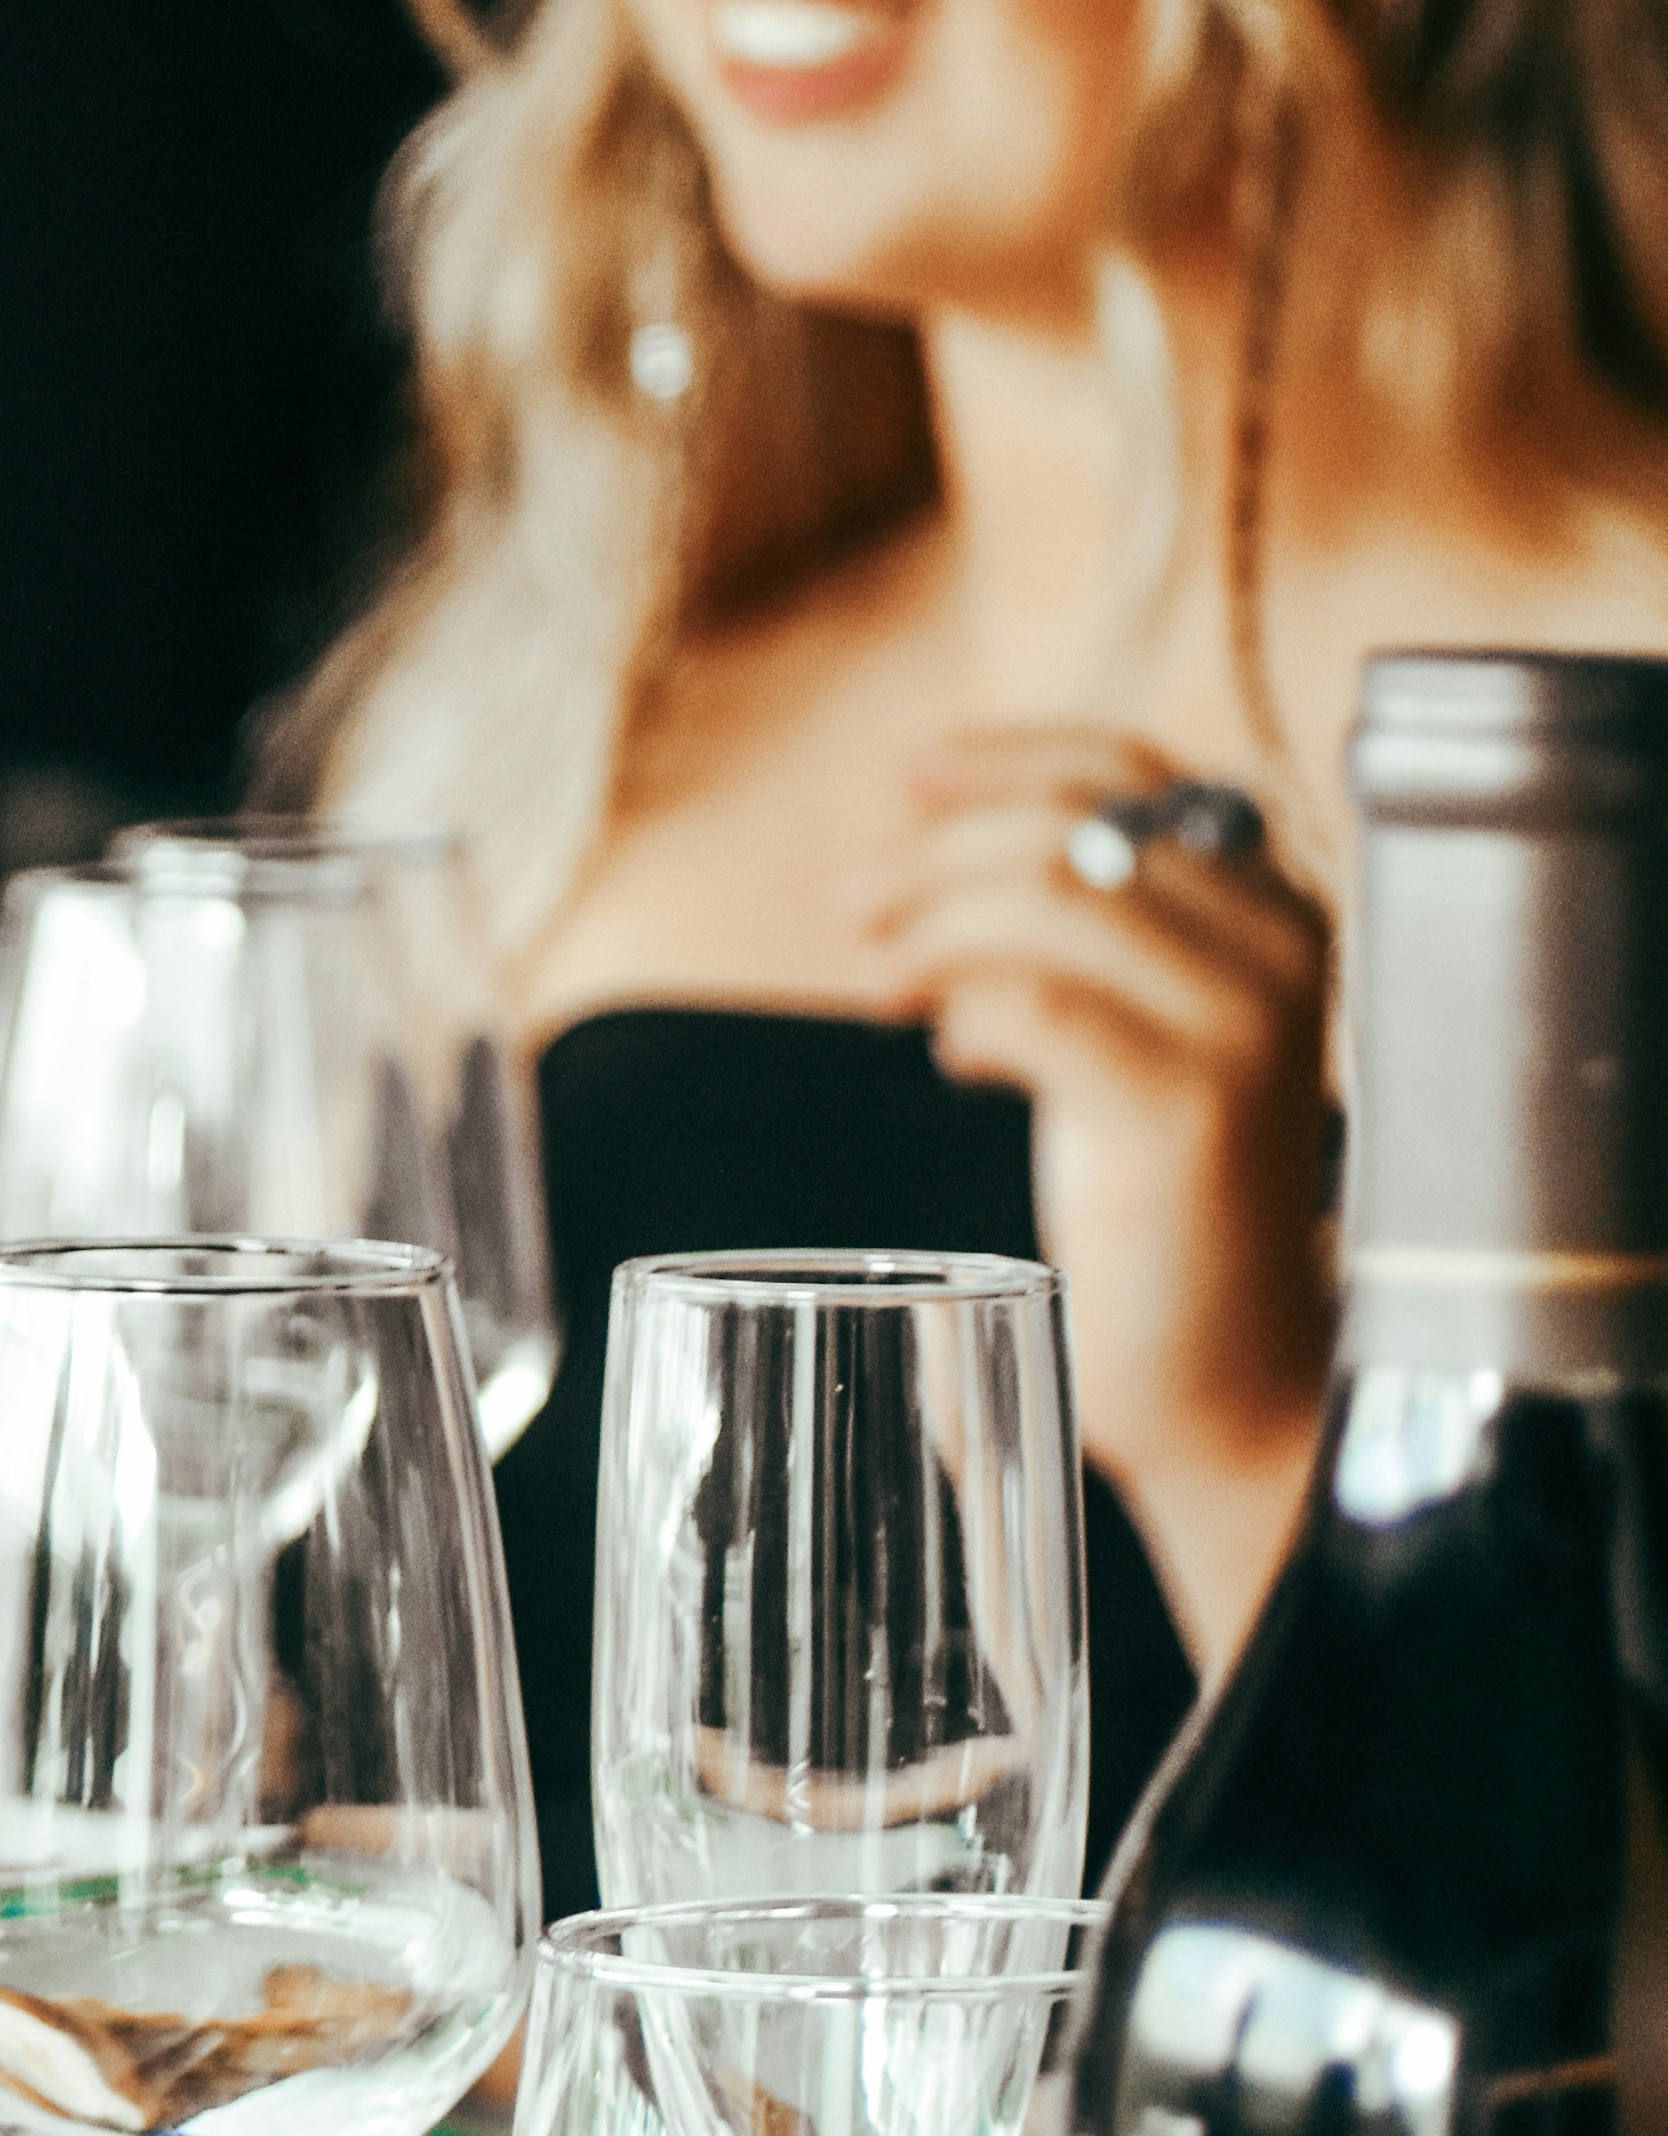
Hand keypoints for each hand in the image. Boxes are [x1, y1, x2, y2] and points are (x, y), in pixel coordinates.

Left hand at [846, 726, 1335, 1667]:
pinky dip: (967, 1015)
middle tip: (854, 910)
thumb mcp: (1125, 1034)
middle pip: (1072, 832)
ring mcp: (1244, 1025)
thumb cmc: (1159, 1205)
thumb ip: (1076, 938)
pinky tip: (952, 1060)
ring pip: (1047, 902)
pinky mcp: (1190, 1108)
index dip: (1007, 762)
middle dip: (936, 856)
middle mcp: (1282, 947)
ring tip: (881, 985)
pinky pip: (1037, 1006)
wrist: (1227, 1373)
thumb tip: (934, 850)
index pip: (1133, 774)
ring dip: (931, 928)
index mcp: (1275, 910)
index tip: (907, 782)